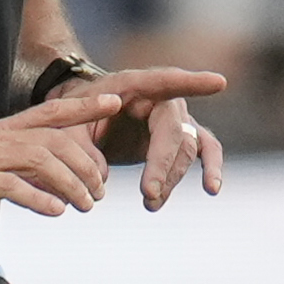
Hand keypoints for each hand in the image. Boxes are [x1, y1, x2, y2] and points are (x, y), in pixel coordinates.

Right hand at [0, 92, 122, 221]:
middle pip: (56, 139)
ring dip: (70, 184)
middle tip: (100, 191)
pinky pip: (12, 185)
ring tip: (84, 206)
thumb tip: (35, 184)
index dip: (83, 107)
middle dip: (87, 163)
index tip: (115, 102)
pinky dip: (38, 198)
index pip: (49, 112)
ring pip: (41, 160)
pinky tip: (54, 212)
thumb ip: (5, 166)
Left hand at [59, 66, 226, 207]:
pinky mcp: (179, 137)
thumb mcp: (63, 123)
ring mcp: (174, 117)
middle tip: (147, 193)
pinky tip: (212, 188)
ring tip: (150, 203)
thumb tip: (101, 175)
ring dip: (170, 178)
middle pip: (173, 130)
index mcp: (131, 85)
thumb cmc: (72, 114)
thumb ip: (77, 144)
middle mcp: (161, 97)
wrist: (79, 119)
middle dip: (161, 163)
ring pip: (186, 148)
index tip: (220, 82)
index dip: (191, 83)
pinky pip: (204, 150)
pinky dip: (210, 167)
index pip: (163, 80)